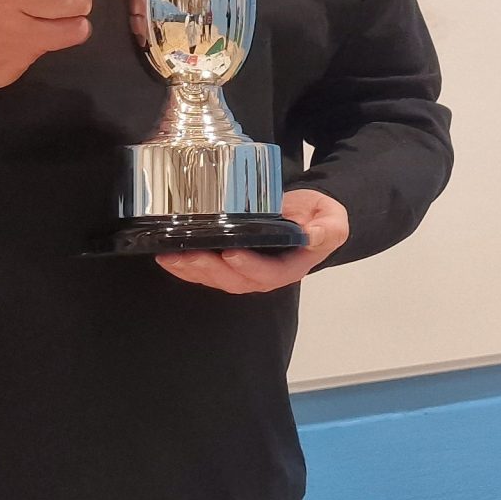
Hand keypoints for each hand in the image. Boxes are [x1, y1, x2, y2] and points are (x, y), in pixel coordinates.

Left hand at [154, 189, 348, 293]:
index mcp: (290, 268)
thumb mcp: (332, 221)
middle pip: (234, 281)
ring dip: (191, 270)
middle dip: (209, 270)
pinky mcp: (230, 263)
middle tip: (189, 255)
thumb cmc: (321, 219)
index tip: (230, 252)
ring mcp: (245, 271)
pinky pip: (207, 271)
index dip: (248, 266)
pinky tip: (168, 256)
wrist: (311, 219)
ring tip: (170, 257)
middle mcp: (264, 275)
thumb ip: (326, 230)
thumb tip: (312, 234)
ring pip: (216, 279)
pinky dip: (186, 266)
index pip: (268, 273)